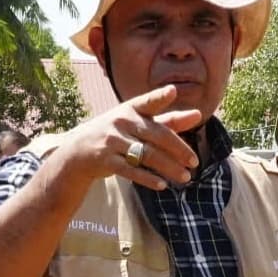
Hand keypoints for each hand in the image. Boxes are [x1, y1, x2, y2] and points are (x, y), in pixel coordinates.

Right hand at [64, 84, 204, 191]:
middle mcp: (122, 122)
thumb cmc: (118, 133)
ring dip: (168, 167)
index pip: (148, 102)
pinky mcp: (106, 160)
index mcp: (132, 109)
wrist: (80, 149)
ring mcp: (112, 141)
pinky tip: (162, 185)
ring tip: (185, 177)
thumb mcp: (140, 122)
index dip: (160, 96)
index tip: (172, 91)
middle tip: (194, 162)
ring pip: (146, 155)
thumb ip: (169, 120)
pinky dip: (147, 178)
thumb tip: (197, 114)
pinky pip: (130, 170)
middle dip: (178, 149)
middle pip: (156, 135)